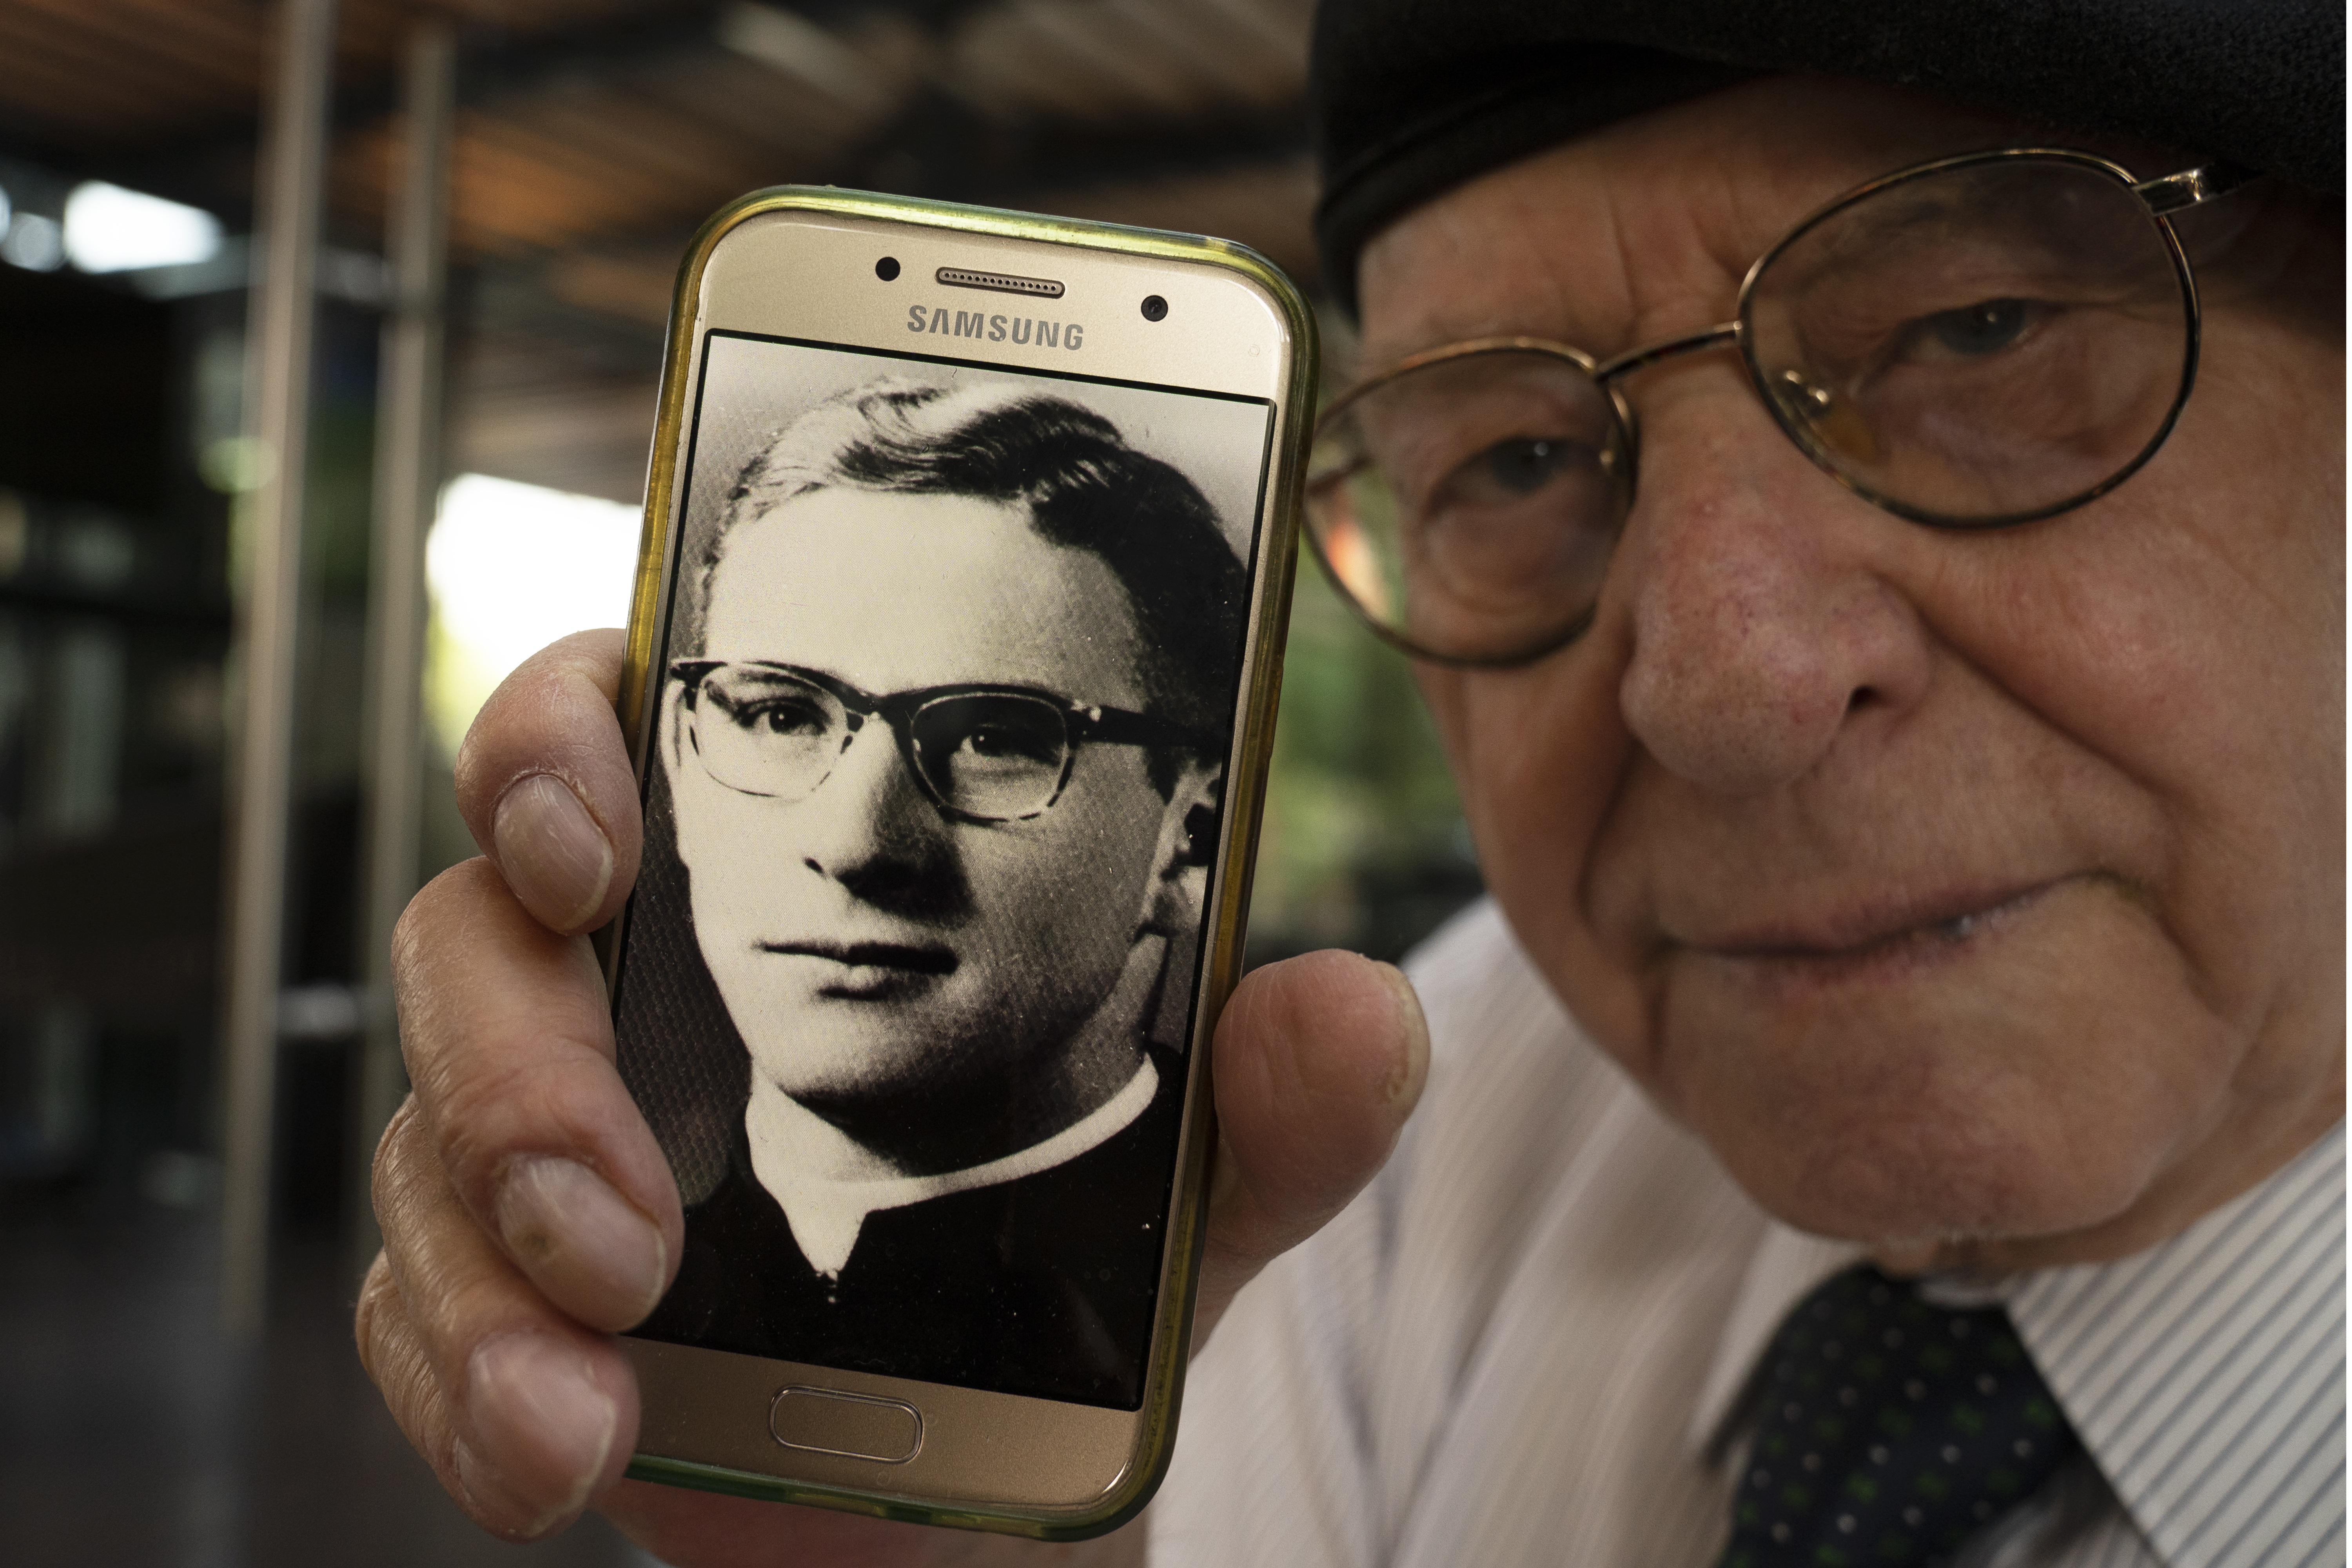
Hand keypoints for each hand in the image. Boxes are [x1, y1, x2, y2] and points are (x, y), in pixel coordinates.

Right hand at [356, 629, 1429, 1567]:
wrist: (991, 1471)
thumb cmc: (1064, 1266)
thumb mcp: (1188, 1179)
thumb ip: (1273, 1099)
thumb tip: (1356, 1014)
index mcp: (756, 884)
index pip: (604, 735)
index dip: (553, 744)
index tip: (595, 836)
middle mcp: (621, 995)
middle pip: (477, 937)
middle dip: (520, 1056)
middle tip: (622, 1196)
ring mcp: (541, 1148)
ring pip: (425, 1133)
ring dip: (494, 1241)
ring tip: (612, 1344)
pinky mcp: (503, 1303)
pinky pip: (414, 1312)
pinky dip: (473, 1378)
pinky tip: (562, 1434)